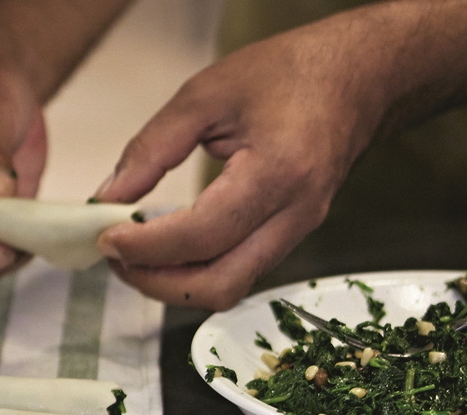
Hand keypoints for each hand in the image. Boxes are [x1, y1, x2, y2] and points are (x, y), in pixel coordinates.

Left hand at [92, 19, 386, 309]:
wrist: (360, 75)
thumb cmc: (291, 73)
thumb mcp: (206, 94)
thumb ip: (151, 148)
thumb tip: (109, 196)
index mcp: (277, 172)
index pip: (202, 235)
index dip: (146, 247)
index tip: (105, 236)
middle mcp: (296, 212)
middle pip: (218, 283)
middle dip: (155, 282)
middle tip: (114, 255)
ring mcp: (300, 229)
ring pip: (230, 287)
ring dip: (173, 284)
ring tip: (134, 254)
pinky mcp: (293, 233)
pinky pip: (241, 271)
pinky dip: (196, 271)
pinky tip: (167, 247)